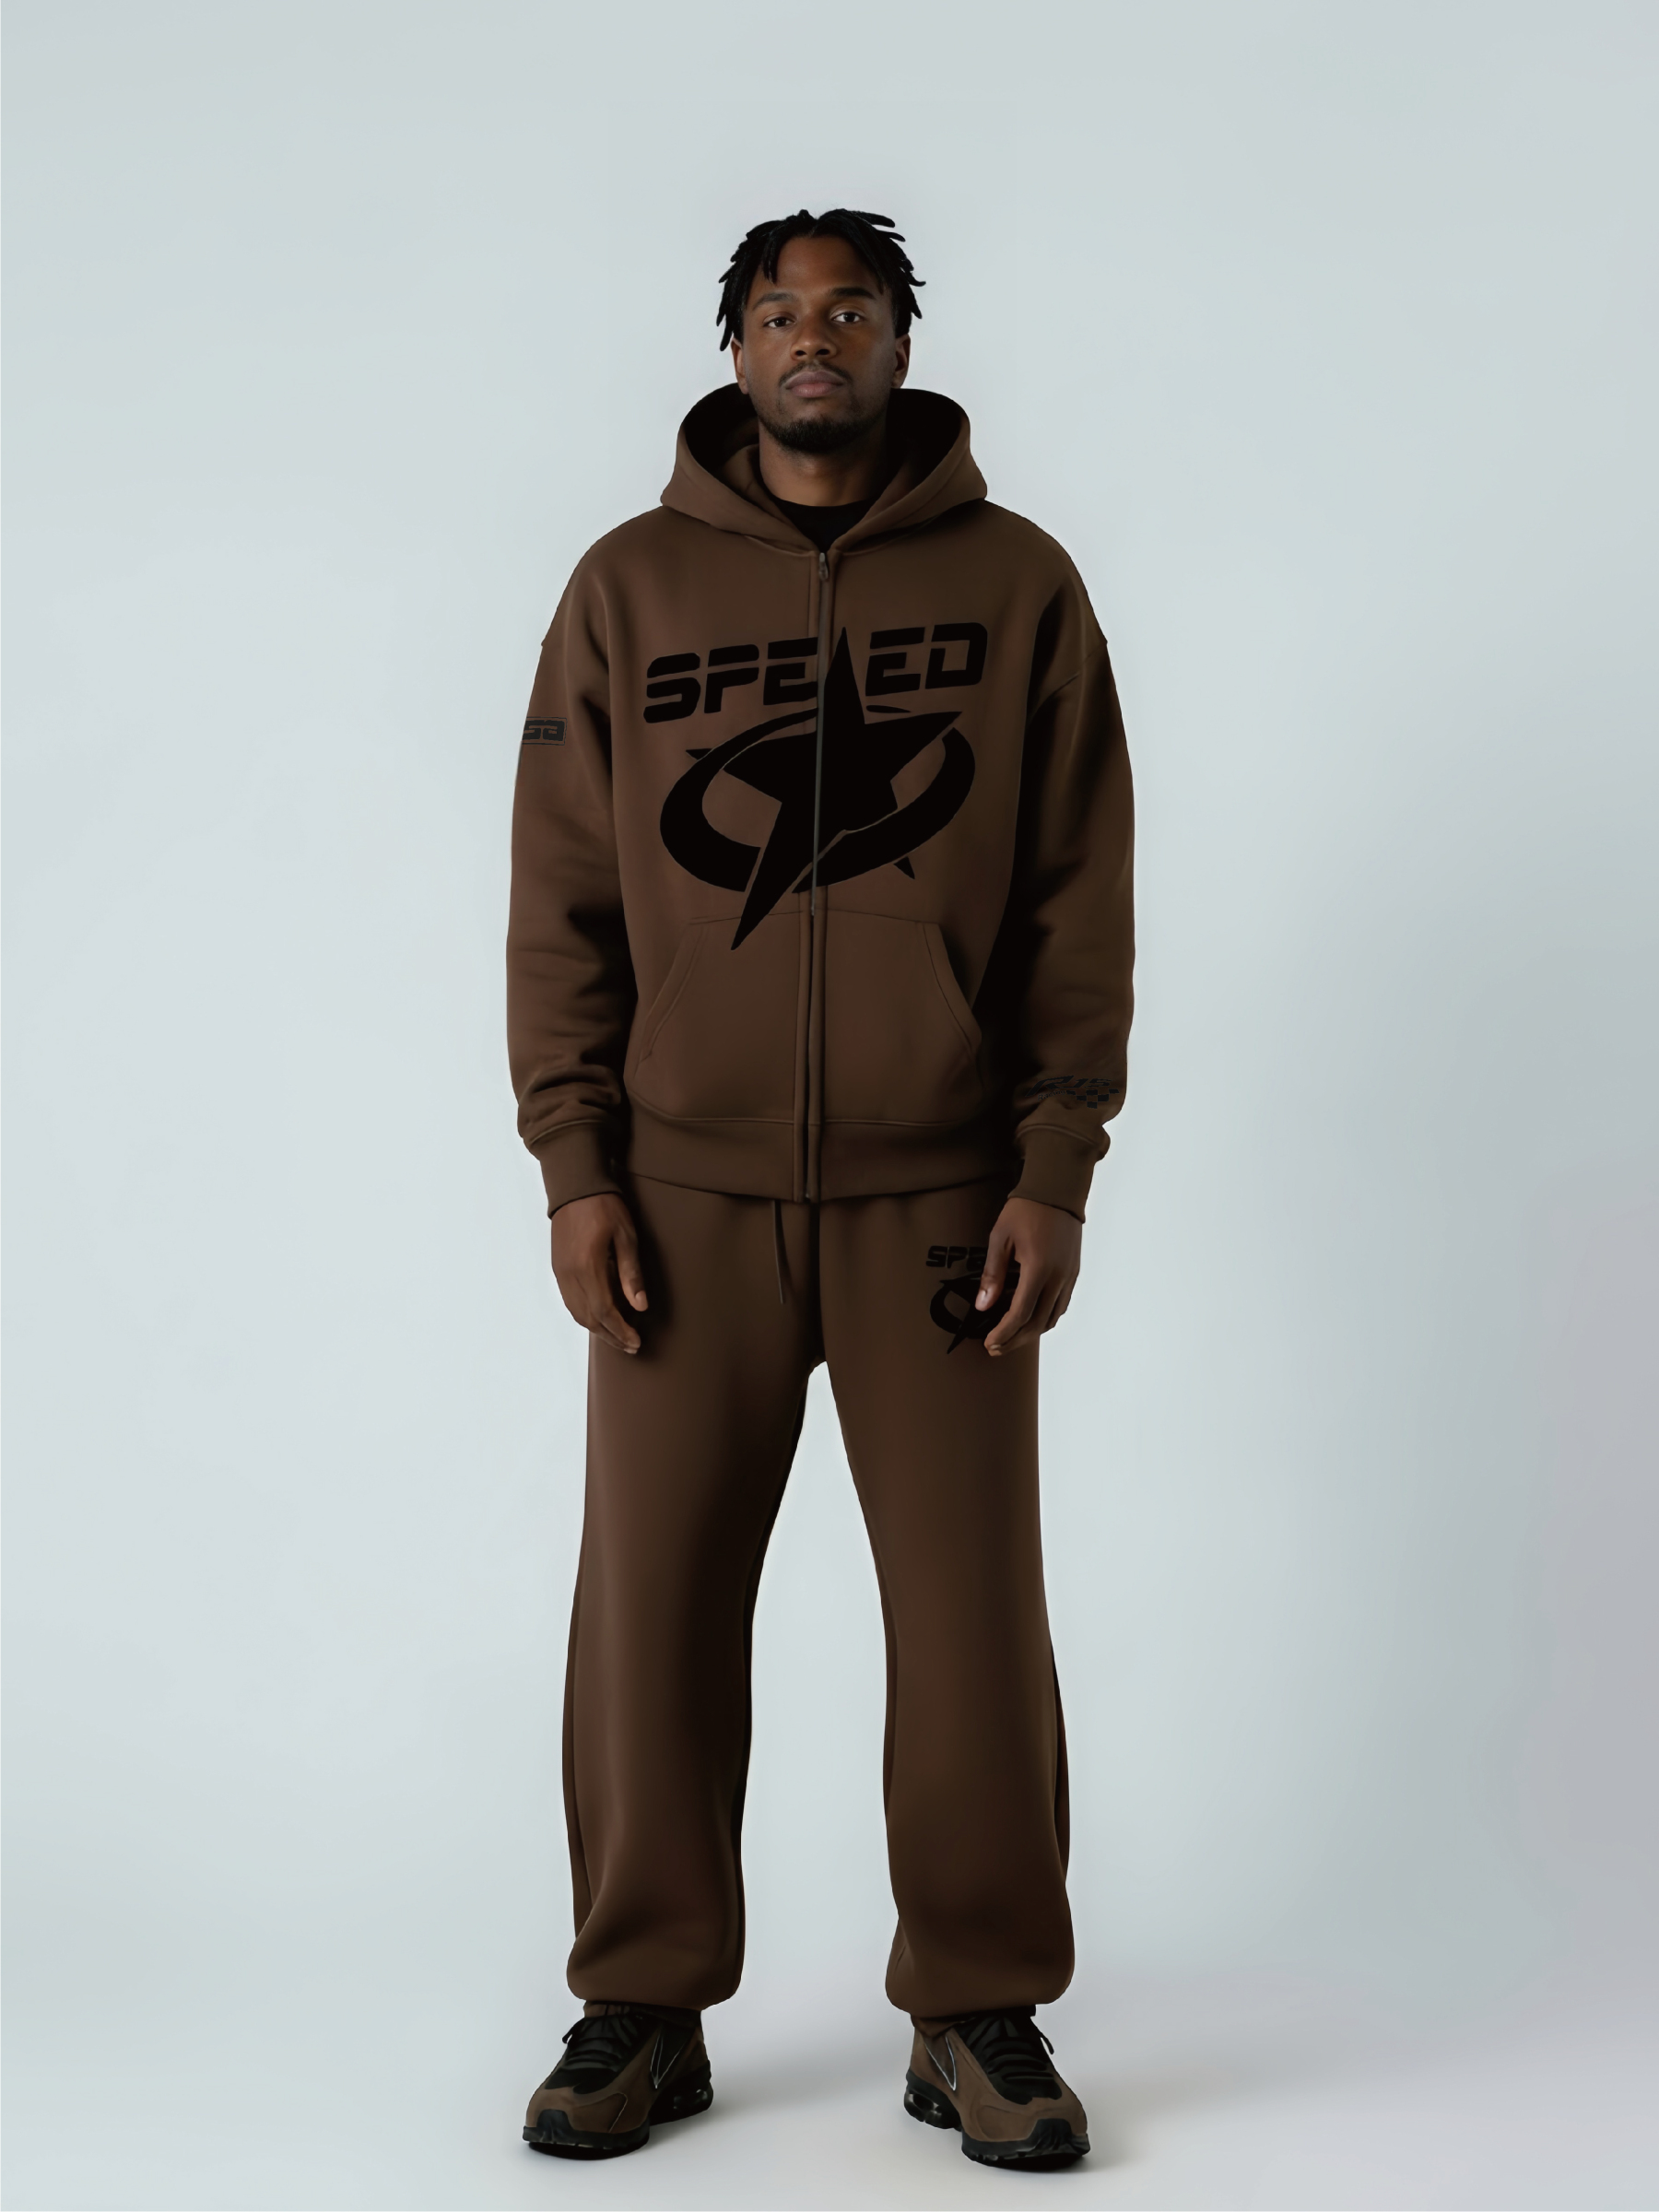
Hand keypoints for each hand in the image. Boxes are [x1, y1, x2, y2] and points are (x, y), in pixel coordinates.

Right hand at [550, 1193, 647, 1354]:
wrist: (575, 1186)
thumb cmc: (605, 1207)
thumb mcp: (626, 1236)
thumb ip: (631, 1273)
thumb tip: (640, 1306)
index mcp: (587, 1267)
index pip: (604, 1312)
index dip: (620, 1331)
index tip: (636, 1342)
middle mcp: (569, 1274)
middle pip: (589, 1318)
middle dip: (611, 1335)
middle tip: (631, 1345)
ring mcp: (560, 1272)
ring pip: (577, 1312)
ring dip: (597, 1328)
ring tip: (617, 1336)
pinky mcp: (557, 1268)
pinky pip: (569, 1301)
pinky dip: (585, 1315)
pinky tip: (599, 1317)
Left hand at [976, 1197, 1081, 1355]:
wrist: (1057, 1191)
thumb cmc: (1025, 1210)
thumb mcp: (1000, 1239)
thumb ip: (993, 1275)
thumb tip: (983, 1306)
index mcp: (1038, 1269)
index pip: (1020, 1314)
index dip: (1004, 1333)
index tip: (989, 1343)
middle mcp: (1058, 1277)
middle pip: (1038, 1323)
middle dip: (1015, 1340)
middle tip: (995, 1348)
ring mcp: (1069, 1276)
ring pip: (1052, 1318)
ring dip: (1031, 1333)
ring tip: (1010, 1337)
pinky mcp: (1074, 1273)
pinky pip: (1061, 1305)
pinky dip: (1045, 1318)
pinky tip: (1030, 1318)